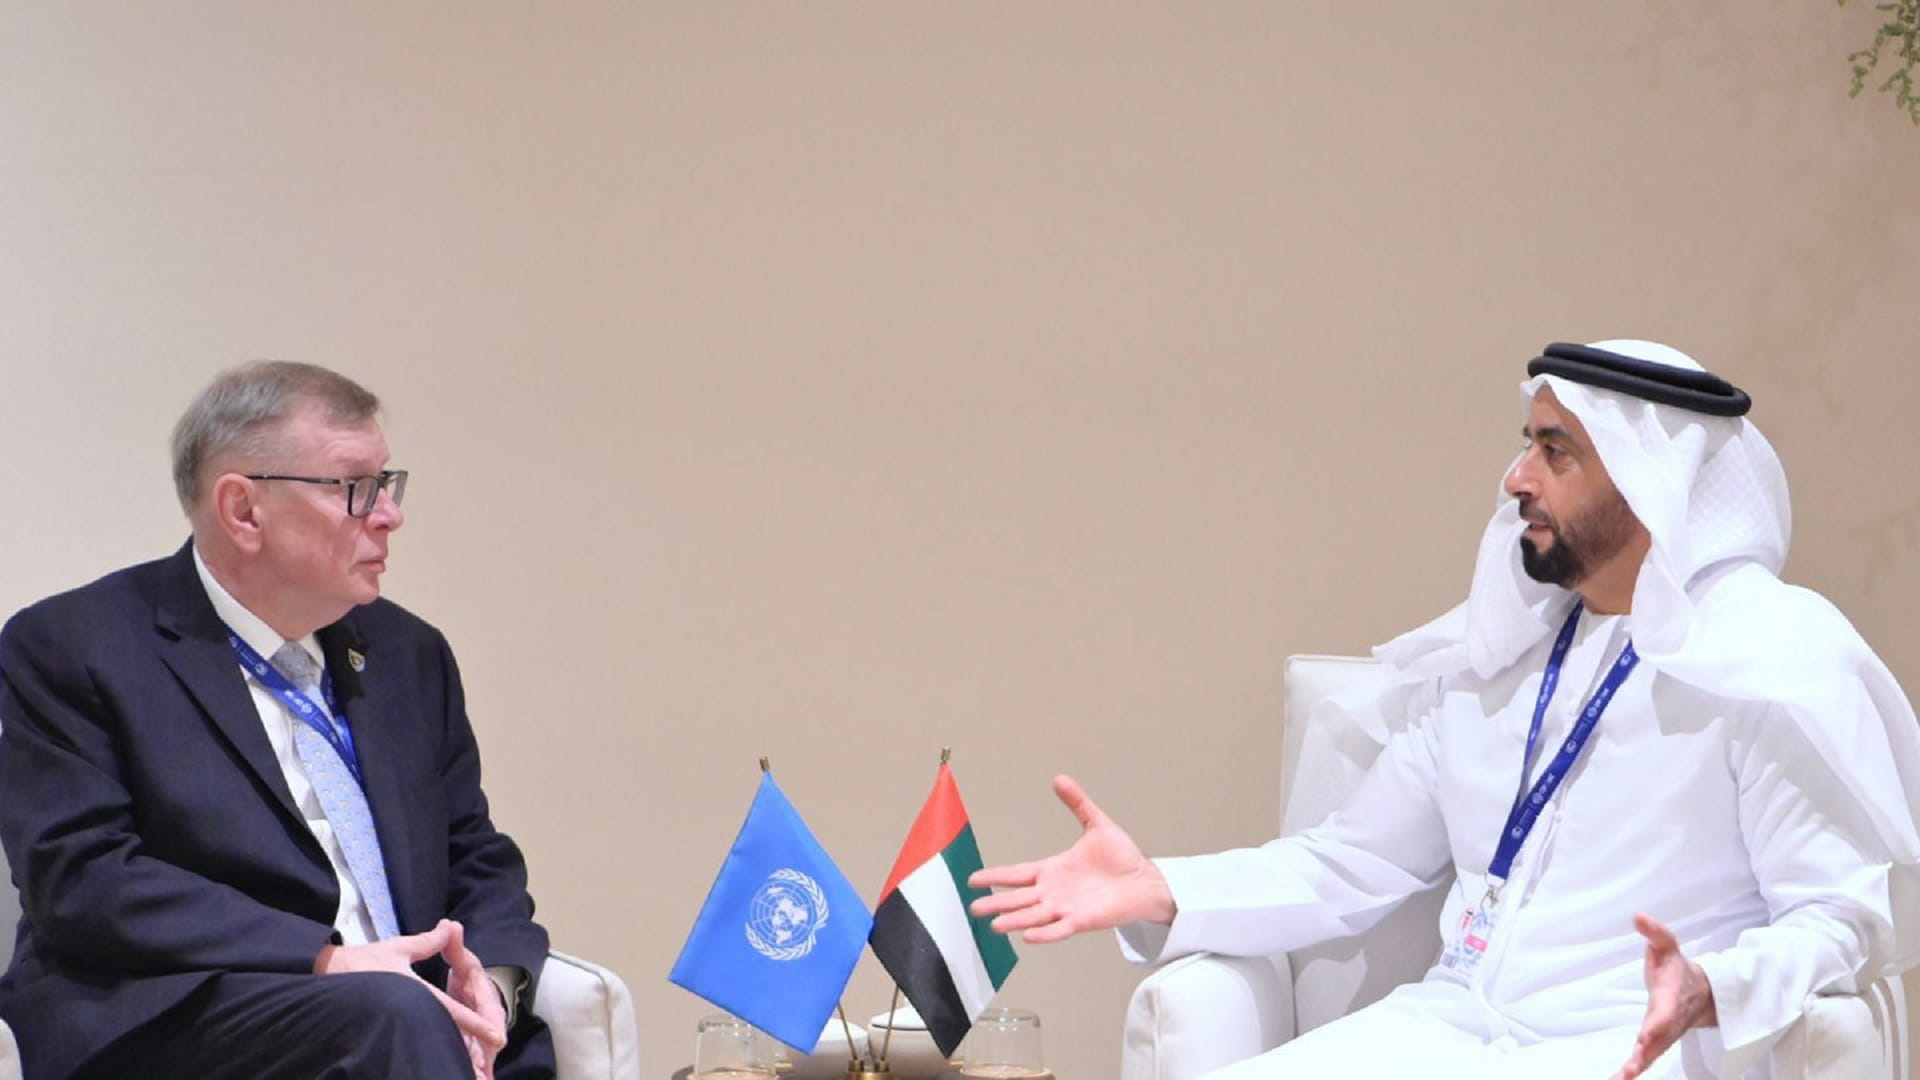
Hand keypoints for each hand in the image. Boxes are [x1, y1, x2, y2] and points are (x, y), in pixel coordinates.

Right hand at [315, 919, 505, 1077]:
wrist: (325, 974)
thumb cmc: (364, 960)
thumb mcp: (400, 948)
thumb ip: (429, 942)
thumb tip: (452, 926)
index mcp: (416, 992)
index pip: (453, 1011)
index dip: (476, 1025)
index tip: (497, 1037)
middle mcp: (408, 1012)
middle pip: (444, 1034)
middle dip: (465, 1050)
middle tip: (487, 1068)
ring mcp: (394, 1025)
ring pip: (427, 1042)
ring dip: (445, 1054)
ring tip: (468, 1072)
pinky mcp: (381, 1032)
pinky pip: (409, 1043)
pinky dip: (423, 1052)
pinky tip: (434, 1060)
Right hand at [968, 775, 1173, 943]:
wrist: (1144, 880)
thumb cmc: (1121, 857)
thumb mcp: (1096, 824)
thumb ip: (1077, 803)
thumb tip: (1060, 779)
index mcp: (1053, 870)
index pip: (1017, 874)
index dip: (995, 876)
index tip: (973, 880)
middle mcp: (1054, 891)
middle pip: (1018, 898)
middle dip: (996, 902)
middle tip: (974, 908)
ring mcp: (1066, 907)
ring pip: (1034, 915)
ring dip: (1015, 920)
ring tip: (995, 925)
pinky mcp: (1082, 920)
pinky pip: (1060, 929)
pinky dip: (1044, 933)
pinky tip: (1028, 936)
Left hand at [1611, 912, 1716, 1079]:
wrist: (1701, 993)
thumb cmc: (1677, 969)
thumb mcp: (1667, 947)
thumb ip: (1655, 933)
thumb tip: (1638, 916)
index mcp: (1671, 999)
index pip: (1663, 1014)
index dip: (1655, 1026)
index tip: (1644, 1037)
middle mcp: (1668, 1021)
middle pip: (1657, 1042)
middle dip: (1643, 1056)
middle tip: (1628, 1071)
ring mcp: (1664, 1035)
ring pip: (1650, 1054)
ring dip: (1636, 1068)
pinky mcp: (1656, 1042)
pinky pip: (1644, 1058)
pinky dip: (1633, 1070)